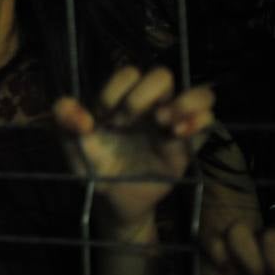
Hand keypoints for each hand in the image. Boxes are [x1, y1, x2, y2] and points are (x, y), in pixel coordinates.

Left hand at [55, 66, 214, 233]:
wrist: (113, 200)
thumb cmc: (94, 166)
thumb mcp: (72, 145)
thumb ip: (65, 122)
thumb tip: (82, 116)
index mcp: (122, 99)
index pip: (128, 74)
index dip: (115, 91)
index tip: (103, 117)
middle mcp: (150, 105)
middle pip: (162, 75)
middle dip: (143, 96)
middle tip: (126, 123)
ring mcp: (172, 124)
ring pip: (200, 94)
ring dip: (184, 102)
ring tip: (163, 121)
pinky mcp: (188, 145)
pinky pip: (209, 122)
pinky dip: (200, 121)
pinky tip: (177, 134)